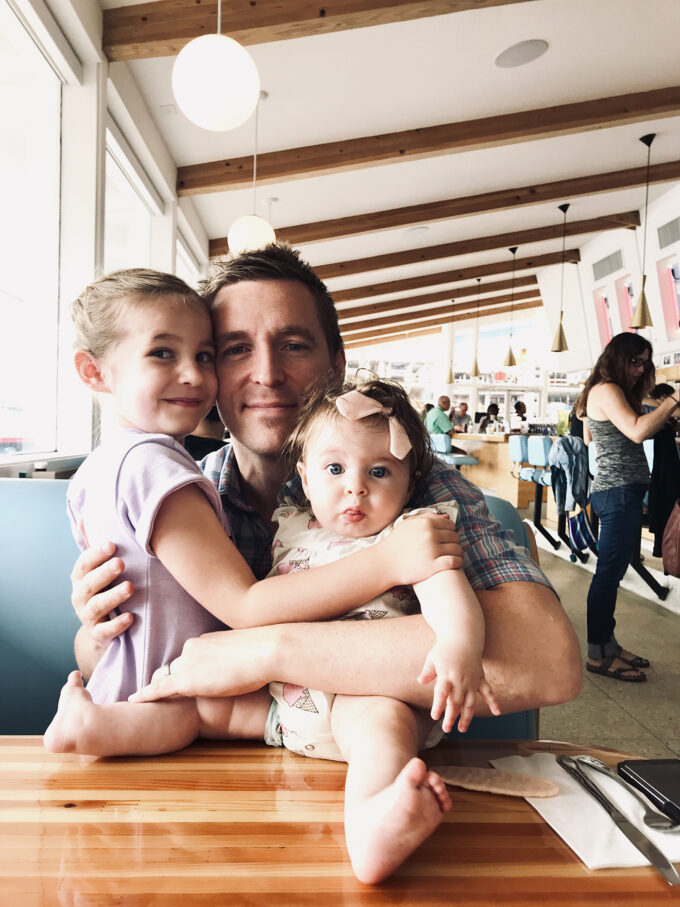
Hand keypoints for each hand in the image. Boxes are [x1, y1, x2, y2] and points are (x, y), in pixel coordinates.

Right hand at [71, 541, 133, 643]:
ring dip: (113, 596)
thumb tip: (85, 515)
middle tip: (121, 563)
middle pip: (89, 584)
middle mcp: (80, 596)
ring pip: (97, 606)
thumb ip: (93, 546)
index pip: (84, 564)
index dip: (95, 554)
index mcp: (80, 578)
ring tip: (130, 588)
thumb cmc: (103, 589)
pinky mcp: (97, 634)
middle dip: (104, 573)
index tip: (112, 544)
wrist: (100, 630)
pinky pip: (105, 631)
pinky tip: (131, 618)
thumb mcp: (97, 569)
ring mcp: (87, 616)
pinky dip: (116, 625)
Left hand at [129, 628, 271, 702]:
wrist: (265, 650)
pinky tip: (134, 699)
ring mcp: (188, 663)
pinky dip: (146, 694)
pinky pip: (160, 688)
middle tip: (173, 691)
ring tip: (150, 697)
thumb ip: (233, 657)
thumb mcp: (246, 650)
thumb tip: (240, 666)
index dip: (189, 670)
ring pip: (170, 678)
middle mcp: (192, 648)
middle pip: (177, 668)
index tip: (190, 677)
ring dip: (163, 687)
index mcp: (206, 640)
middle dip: (174, 679)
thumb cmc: (263, 650)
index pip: (190, 658)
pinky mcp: (187, 680)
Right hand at [383, 512, 462, 585]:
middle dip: (455, 542)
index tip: (448, 537)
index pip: (449, 524)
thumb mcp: (407, 524)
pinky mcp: (433, 566)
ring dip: (459, 552)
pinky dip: (459, 562)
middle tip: (452, 547)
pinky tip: (456, 563)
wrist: (383, 563)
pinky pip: (454, 561)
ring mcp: (432, 550)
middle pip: (454, 536)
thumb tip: (446, 517)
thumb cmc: (395, 543)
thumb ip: (426, 517)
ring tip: (455, 555)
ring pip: (457, 548)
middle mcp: (430, 535)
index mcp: (425, 523)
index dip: (451, 531)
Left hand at [417, 640, 500, 733]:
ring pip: (470, 702)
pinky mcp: (480, 678)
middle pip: (456, 702)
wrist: (464, 636)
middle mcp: (461, 680)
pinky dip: (493, 702)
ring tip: (462, 728)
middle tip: (447, 729)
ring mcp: (472, 680)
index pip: (442, 694)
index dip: (438, 706)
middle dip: (451, 717)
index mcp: (447, 674)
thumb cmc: (445, 648)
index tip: (435, 717)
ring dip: (467, 716)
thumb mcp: (433, 658)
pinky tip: (497, 712)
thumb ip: (428, 671)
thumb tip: (420, 681)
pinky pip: (488, 692)